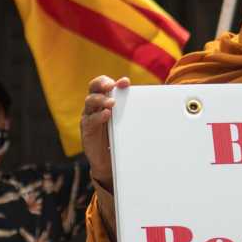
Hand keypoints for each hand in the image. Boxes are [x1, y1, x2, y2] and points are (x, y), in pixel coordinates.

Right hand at [81, 75, 128, 190]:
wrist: (108, 161)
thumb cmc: (119, 138)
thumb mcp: (126, 122)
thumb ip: (132, 110)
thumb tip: (154, 103)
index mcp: (104, 99)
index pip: (104, 84)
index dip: (112, 80)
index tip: (125, 82)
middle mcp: (95, 105)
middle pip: (93, 87)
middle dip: (102, 83)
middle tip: (111, 86)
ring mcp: (89, 116)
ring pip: (90, 101)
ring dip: (102, 100)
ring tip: (112, 103)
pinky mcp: (86, 129)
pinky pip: (90, 120)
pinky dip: (99, 116)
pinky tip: (107, 115)